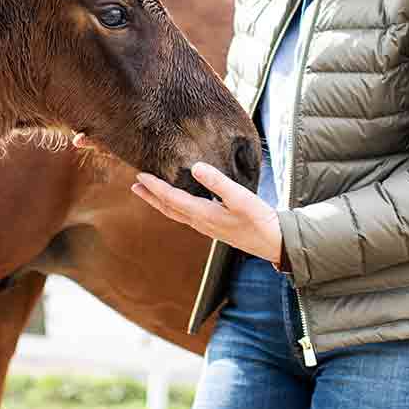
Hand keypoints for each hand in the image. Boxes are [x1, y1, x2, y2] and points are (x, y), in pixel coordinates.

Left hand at [131, 162, 281, 264]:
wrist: (273, 242)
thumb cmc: (259, 219)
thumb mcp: (239, 197)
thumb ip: (217, 181)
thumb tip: (195, 166)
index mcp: (203, 214)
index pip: (172, 199)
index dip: (155, 187)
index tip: (140, 175)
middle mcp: (201, 223)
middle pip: (169, 209)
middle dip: (151, 197)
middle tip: (134, 185)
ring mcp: (207, 227)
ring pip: (176, 213)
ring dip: (161, 202)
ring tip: (150, 192)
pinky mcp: (214, 226)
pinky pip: (187, 215)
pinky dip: (175, 206)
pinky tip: (179, 202)